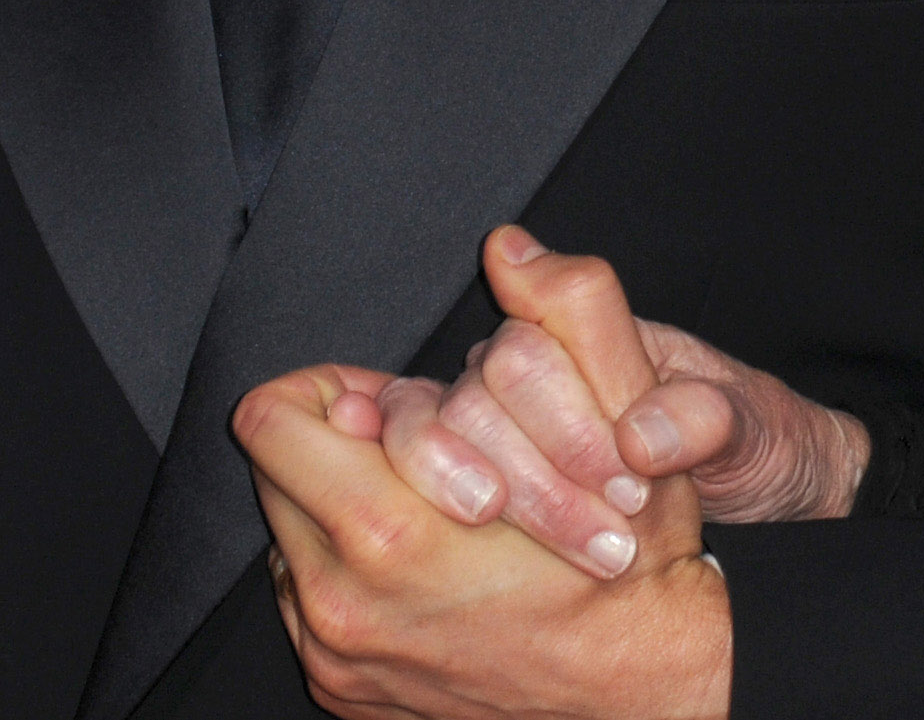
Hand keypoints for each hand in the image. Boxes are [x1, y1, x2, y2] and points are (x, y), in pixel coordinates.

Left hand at [240, 230, 730, 719]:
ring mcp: (337, 657)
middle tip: (420, 448)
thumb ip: (567, 314)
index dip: (337, 388)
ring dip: (347, 507)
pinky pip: (311, 599)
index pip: (274, 418)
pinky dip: (356, 571)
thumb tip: (507, 249)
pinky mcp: (342, 692)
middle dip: (342, 444)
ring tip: (436, 511)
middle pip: (275, 474)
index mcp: (391, 532)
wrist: (649, 695)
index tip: (391, 402)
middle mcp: (342, 604)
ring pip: (291, 535)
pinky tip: (434, 570)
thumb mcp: (623, 420)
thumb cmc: (634, 565)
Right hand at [377, 245, 870, 572]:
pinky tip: (486, 534)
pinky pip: (415, 463)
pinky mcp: (466, 465)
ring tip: (600, 551)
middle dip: (555, 457)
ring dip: (520, 493)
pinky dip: (442, 499)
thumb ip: (708, 419)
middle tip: (624, 518)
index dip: (589, 386)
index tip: (631, 473)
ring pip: (452, 419)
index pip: (563, 302)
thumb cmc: (744, 446)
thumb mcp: (753, 430)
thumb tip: (640, 437)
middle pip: (497, 370)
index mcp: (608, 328)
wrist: (746, 499)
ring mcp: (494, 408)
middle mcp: (540, 355)